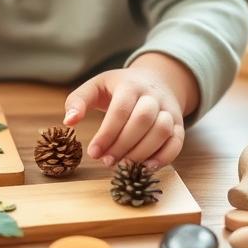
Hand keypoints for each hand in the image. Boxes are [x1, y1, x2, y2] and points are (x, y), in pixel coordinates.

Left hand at [62, 53, 197, 169]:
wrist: (155, 79)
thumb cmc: (119, 88)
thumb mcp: (96, 86)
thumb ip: (78, 100)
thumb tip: (69, 121)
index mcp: (130, 84)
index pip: (120, 110)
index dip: (107, 134)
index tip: (93, 153)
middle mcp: (153, 95)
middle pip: (143, 120)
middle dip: (123, 145)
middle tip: (106, 161)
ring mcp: (168, 109)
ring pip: (162, 131)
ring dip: (142, 153)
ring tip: (123, 166)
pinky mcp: (178, 124)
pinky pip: (177, 142)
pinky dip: (164, 157)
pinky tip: (145, 168)